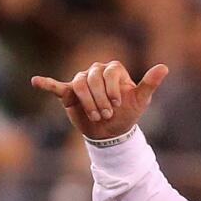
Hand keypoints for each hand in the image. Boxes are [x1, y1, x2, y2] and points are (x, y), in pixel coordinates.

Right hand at [32, 62, 168, 141]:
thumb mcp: (141, 100)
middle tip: (107, 115)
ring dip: (88, 102)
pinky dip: (46, 83)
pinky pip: (56, 86)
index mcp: (113, 70)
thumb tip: (164, 67)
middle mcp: (96, 72)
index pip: (109, 72)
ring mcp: (81, 81)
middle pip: (93, 78)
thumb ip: (149, 84)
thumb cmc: (127, 114)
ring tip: (96, 116)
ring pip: (79, 84)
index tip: (117, 105)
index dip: (112, 89)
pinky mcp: (69, 93)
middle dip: (100, 99)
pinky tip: (36, 81)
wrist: (112, 133)